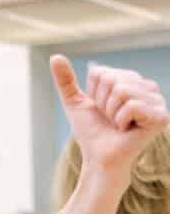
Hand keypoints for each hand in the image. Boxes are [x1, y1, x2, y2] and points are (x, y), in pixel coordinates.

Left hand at [53, 56, 169, 177]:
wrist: (98, 156)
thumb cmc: (91, 131)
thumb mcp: (75, 102)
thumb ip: (66, 80)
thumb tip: (55, 56)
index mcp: (131, 80)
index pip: (102, 72)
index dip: (93, 93)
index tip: (100, 109)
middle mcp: (147, 87)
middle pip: (112, 78)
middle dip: (102, 102)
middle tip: (110, 118)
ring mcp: (157, 101)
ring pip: (122, 90)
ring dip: (111, 112)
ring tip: (118, 124)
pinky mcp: (161, 116)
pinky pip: (131, 105)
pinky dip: (121, 119)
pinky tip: (127, 129)